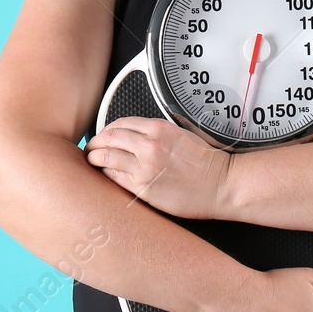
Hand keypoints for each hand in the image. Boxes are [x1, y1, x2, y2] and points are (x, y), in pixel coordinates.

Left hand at [86, 116, 231, 218]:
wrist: (221, 184)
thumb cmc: (206, 162)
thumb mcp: (182, 133)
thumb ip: (157, 131)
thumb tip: (137, 133)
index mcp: (158, 129)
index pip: (120, 123)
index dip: (107, 129)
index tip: (103, 135)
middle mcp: (149, 146)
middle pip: (108, 138)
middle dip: (95, 142)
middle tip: (91, 148)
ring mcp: (144, 167)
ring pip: (106, 157)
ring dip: (95, 158)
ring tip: (92, 160)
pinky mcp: (143, 188)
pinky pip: (115, 177)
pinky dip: (106, 174)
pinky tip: (105, 174)